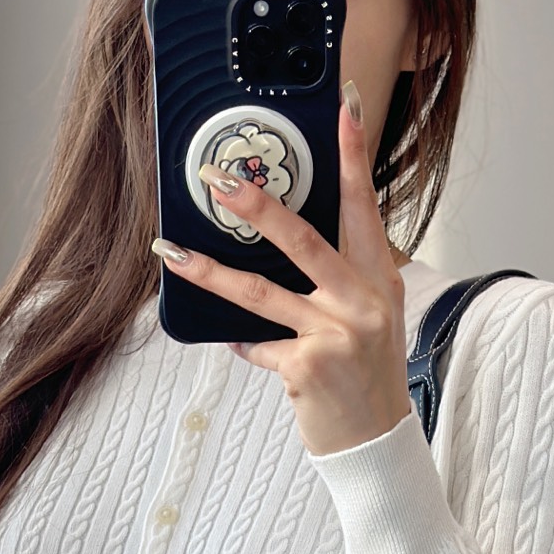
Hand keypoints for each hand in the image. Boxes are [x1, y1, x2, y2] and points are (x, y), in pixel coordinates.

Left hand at [151, 81, 412, 458]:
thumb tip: (291, 240)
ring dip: (211, 271)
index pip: (364, 207)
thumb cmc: (367, 378)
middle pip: (304, 240)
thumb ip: (344, 280)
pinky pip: (258, 345)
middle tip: (219, 179)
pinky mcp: (307, 367)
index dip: (353, 156)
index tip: (344, 108)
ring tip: (174, 253)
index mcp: (379, 281)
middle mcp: (362, 303)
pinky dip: (244, 343)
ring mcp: (336, 335)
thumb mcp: (371, 320)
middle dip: (258, 205)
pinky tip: (233, 341)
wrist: (376, 444)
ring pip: (261, 293)